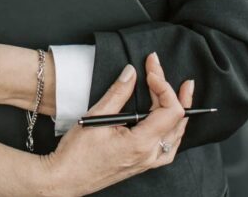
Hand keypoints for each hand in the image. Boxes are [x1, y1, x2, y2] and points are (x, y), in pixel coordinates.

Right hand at [43, 53, 191, 195]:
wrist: (66, 179)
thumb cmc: (77, 154)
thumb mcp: (97, 117)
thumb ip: (118, 93)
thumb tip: (131, 73)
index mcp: (141, 144)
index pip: (171, 111)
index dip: (164, 86)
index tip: (150, 70)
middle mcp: (149, 155)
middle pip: (175, 119)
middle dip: (170, 89)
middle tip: (157, 68)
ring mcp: (147, 162)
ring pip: (176, 134)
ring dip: (178, 110)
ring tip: (181, 91)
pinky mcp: (142, 164)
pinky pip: (168, 146)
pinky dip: (172, 128)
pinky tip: (168, 119)